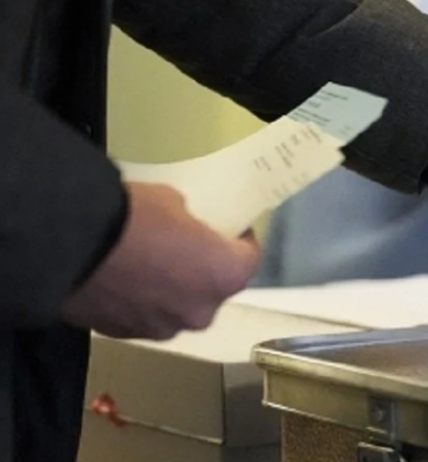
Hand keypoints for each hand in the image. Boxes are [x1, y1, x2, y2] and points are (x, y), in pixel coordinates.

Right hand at [60, 183, 259, 339]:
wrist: (71, 246)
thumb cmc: (135, 216)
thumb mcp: (174, 201)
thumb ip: (190, 222)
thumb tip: (183, 227)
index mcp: (225, 276)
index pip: (248, 258)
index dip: (240, 240)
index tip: (230, 227)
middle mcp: (201, 312)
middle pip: (212, 289)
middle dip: (205, 270)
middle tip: (188, 247)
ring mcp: (163, 329)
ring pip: (178, 307)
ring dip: (172, 291)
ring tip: (151, 266)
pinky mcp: (126, 334)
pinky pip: (144, 315)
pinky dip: (140, 301)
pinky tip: (123, 281)